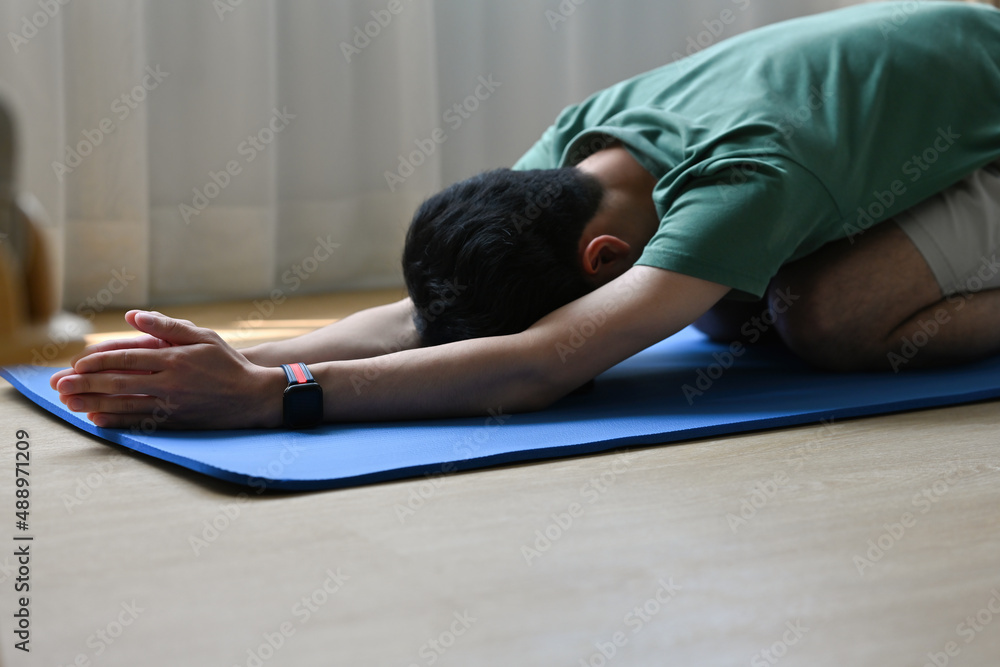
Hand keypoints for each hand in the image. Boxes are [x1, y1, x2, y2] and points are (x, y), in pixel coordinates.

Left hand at [51, 310, 285, 429]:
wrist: (253, 397)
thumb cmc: (227, 363)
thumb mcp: (203, 336)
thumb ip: (167, 326)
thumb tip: (134, 316)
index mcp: (174, 359)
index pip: (125, 358)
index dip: (97, 360)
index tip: (76, 362)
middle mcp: (169, 382)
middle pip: (117, 382)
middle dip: (84, 383)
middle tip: (59, 384)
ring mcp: (171, 404)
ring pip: (122, 404)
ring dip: (91, 403)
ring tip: (68, 402)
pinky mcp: (174, 422)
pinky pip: (138, 422)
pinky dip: (114, 420)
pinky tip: (96, 419)